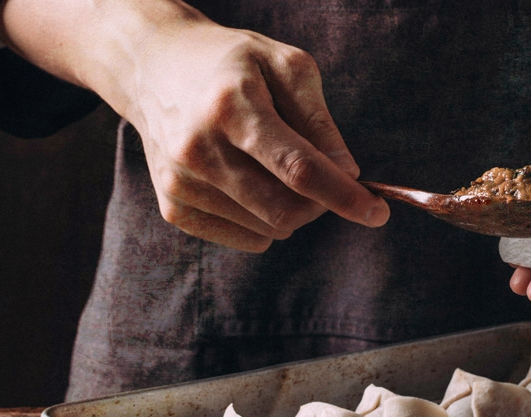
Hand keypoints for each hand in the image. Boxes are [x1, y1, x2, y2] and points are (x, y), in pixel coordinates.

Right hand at [123, 16, 389, 250]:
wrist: (153, 65)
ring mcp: (181, 182)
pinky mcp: (173, 206)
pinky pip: (247, 239)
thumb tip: (347, 173)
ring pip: (270, 229)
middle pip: (286, 210)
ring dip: (294, 210)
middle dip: (321, 204)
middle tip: (324, 176)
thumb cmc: (233, 63)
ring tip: (275, 167)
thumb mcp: (285, 66)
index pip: (297, 168)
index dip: (343, 197)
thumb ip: (319, 121)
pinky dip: (266, 221)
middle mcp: (198, 148)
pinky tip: (251, 183)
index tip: (378, 213)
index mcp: (231, 106)